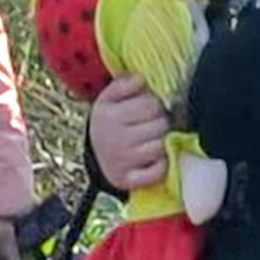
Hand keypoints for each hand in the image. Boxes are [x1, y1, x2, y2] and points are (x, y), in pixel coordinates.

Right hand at [87, 74, 175, 192]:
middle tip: (153, 125)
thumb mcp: (109, 99)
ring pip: (160, 146)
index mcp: (108, 114)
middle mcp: (114, 138)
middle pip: (159, 125)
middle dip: (160, 122)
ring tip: (154, 139)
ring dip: (162, 142)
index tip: (149, 108)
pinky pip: (157, 171)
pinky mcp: (128, 180)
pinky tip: (155, 159)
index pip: (150, 104)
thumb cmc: (110, 122)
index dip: (155, 104)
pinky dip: (161, 166)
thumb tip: (140, 78)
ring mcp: (121, 161)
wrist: (96, 155)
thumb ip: (124, 84)